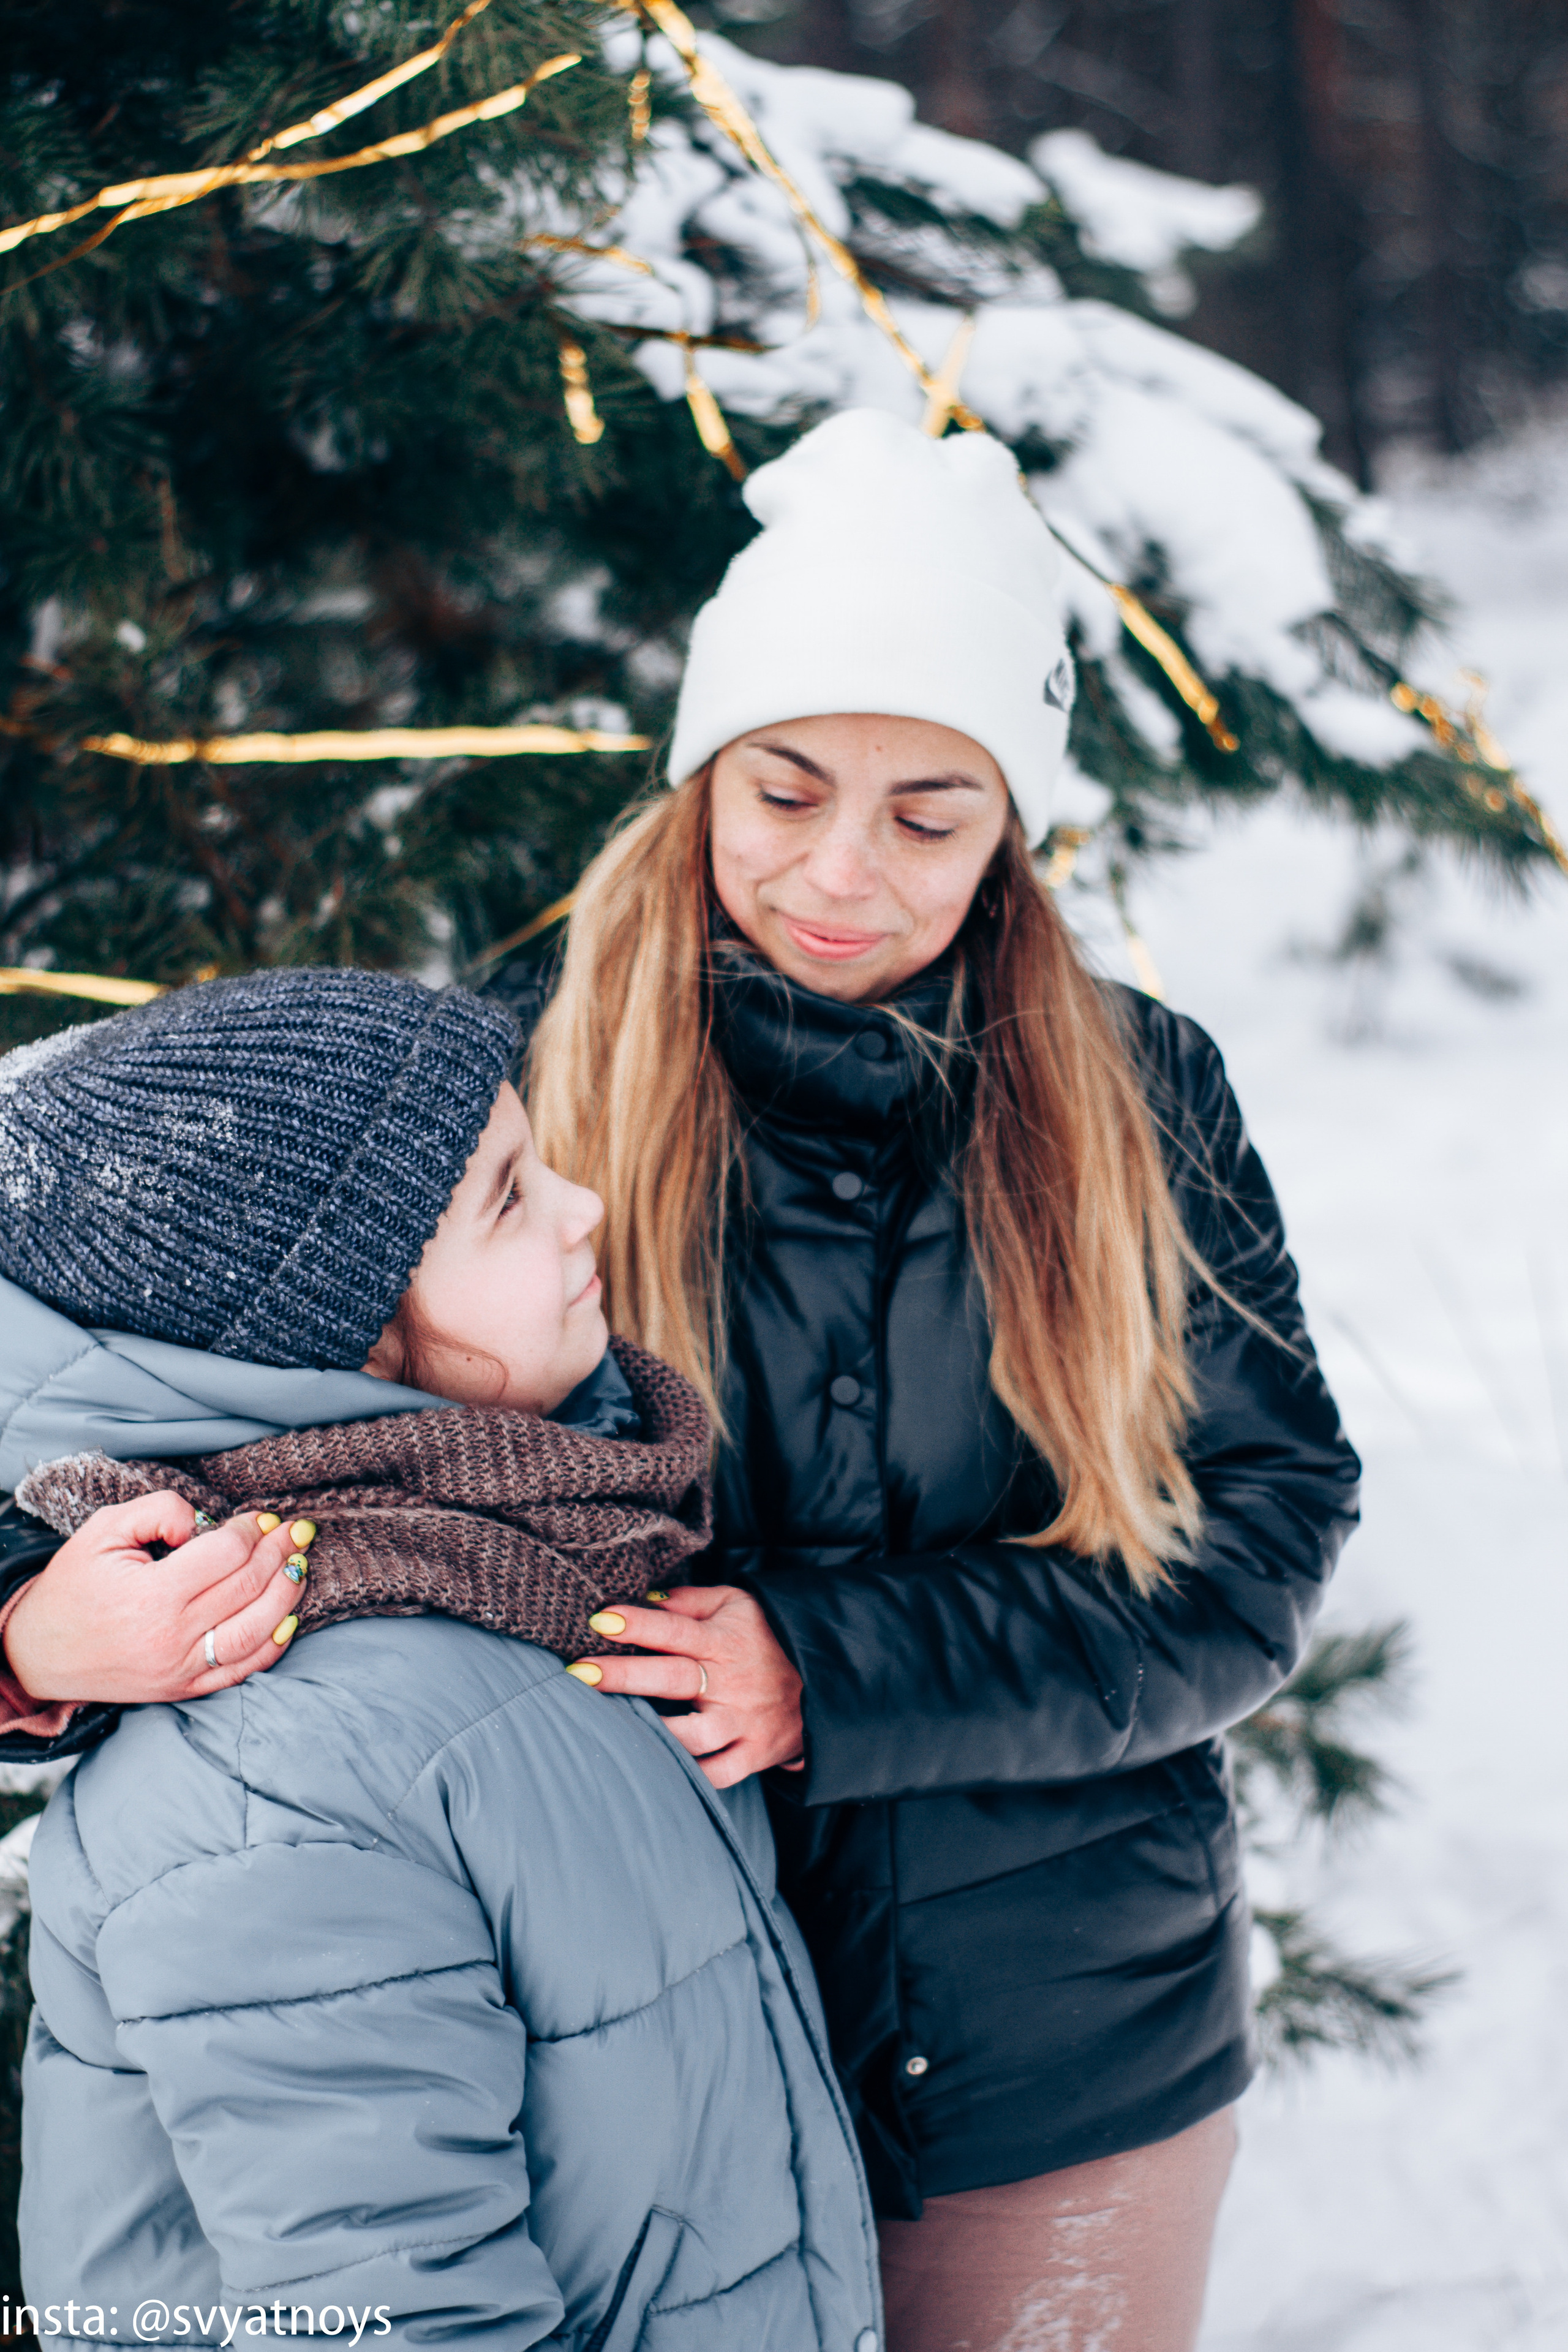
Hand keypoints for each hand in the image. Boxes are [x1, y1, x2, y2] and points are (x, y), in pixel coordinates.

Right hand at [4, 1494, 314, 1705]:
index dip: (253, 1529)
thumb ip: (159, 1510)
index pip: (227, 1554)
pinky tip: (289, 1616)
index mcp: (152, 1596)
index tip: (262, 1516)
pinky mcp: (184, 1688)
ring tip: (299, 1564)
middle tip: (296, 1530)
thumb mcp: (103, 1530)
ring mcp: (181, 1669)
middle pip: (249, 1587)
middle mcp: (172, 1637)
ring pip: (258, 1630)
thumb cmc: (73, 1586)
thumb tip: (205, 1521)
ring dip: (288, 1593)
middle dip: (280, 1552)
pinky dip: (274, 1644)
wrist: (38, 1653)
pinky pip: (243, 1670)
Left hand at [568, 1586, 803, 1788]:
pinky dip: (691, 1776)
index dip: (639, 1624)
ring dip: (651, 1731)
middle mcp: (731, 1682)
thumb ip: (690, 1601)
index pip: (675, 1629)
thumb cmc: (770, 1636)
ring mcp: (743, 1722)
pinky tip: (656, 1769)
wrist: (829, 1678)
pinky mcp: (754, 1753)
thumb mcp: (736, 1604)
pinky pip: (718, 1774)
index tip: (601, 1620)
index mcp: (724, 1641)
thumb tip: (645, 1600)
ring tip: (610, 1729)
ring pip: (692, 1735)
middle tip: (579, 1673)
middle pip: (672, 1679)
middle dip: (623, 1676)